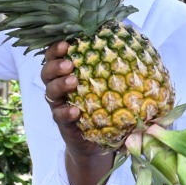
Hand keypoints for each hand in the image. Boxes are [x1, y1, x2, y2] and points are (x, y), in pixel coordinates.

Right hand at [43, 40, 108, 158]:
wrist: (94, 140)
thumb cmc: (102, 105)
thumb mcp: (107, 83)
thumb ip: (114, 65)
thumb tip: (139, 44)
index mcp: (67, 73)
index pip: (56, 56)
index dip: (56, 48)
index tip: (67, 43)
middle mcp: (59, 86)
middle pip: (46, 72)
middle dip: (55, 65)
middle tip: (70, 64)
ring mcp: (59, 104)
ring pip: (50, 91)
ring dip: (60, 85)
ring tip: (73, 82)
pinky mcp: (62, 122)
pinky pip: (59, 115)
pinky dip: (66, 112)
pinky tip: (76, 111)